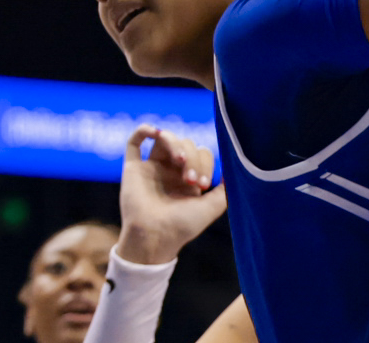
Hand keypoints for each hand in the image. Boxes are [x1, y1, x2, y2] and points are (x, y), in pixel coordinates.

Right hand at [115, 125, 226, 263]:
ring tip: (179, 160)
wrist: (155, 237)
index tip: (201, 184)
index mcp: (188, 178)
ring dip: (174, 143)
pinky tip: (155, 132)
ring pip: (164, 139)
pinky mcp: (133, 168)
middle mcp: (170, 170)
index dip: (204, 162)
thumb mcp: (210, 208)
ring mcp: (151, 167)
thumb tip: (235, 169)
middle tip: (190, 179)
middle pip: (184, 144)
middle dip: (191, 157)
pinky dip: (143, 130)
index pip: (200, 153)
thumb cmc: (182, 226)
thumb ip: (224, 190)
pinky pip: (134, 141)